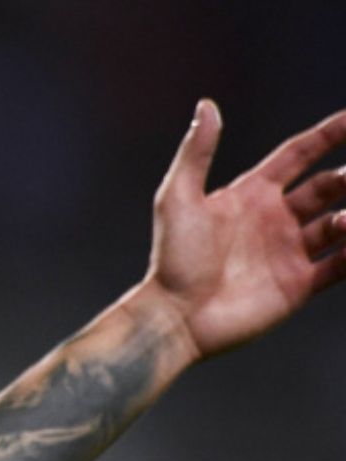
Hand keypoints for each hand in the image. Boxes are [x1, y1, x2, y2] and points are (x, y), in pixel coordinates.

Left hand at [146, 101, 345, 359]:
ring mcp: (289, 252)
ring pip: (340, 224)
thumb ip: (197, 152)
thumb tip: (206, 105)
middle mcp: (275, 219)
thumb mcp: (178, 198)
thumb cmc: (172, 258)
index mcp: (251, 194)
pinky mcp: (298, 285)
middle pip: (327, 186)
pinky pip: (341, 265)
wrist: (174, 317)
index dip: (329, 134)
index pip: (299, 154)